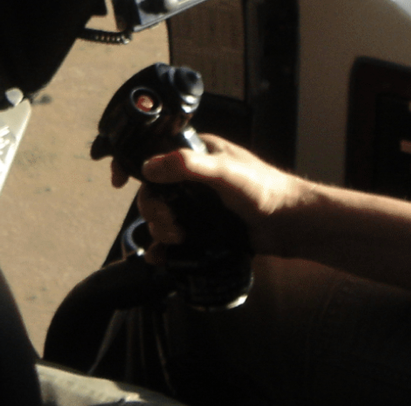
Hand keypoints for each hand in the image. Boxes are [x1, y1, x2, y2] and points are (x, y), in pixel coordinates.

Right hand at [110, 133, 309, 259]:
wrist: (291, 226)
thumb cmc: (264, 190)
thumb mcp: (225, 173)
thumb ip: (188, 166)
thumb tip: (148, 167)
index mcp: (199, 153)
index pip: (155, 151)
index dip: (133, 163)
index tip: (119, 180)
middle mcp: (195, 177)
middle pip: (153, 191)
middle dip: (153, 210)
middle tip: (171, 225)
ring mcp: (199, 204)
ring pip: (161, 215)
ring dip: (160, 230)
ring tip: (178, 241)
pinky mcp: (205, 229)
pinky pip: (174, 238)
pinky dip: (163, 248)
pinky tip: (161, 259)